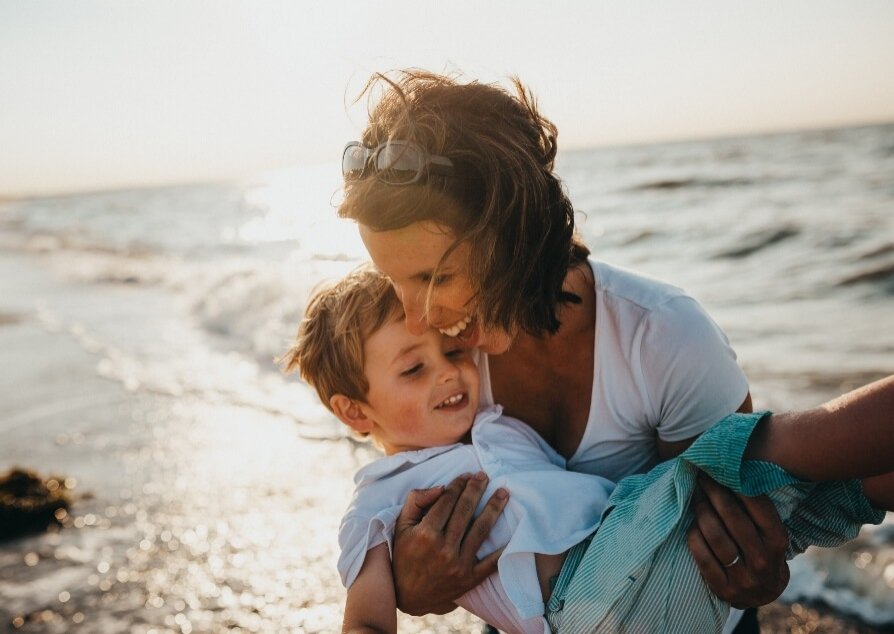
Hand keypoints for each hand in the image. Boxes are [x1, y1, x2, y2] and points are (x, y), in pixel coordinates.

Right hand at [391, 472, 508, 615]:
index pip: (447, 501)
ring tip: (503, 493)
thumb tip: (441, 487)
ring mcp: (458, 565)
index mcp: (425, 534)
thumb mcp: (401, 526)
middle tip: (484, 476)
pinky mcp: (469, 579)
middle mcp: (443, 548)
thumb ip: (416, 502)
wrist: (408, 596)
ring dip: (494, 508)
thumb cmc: (403, 556)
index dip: (458, 485)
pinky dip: (503, 549)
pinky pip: (491, 563)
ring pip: (481, 530)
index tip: (466, 475)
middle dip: (476, 489)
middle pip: (465, 511)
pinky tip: (513, 532)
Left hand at [686, 473, 789, 608]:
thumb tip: (731, 472)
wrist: (762, 594)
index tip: (720, 470)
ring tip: (696, 498)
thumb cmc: (762, 550)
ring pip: (716, 537)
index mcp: (777, 542)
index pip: (758, 507)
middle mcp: (763, 560)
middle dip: (715, 493)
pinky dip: (694, 536)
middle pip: (733, 518)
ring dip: (702, 512)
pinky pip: (702, 556)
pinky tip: (692, 524)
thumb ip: (756, 510)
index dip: (737, 485)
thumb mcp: (769, 533)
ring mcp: (743, 578)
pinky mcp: (723, 588)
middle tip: (702, 478)